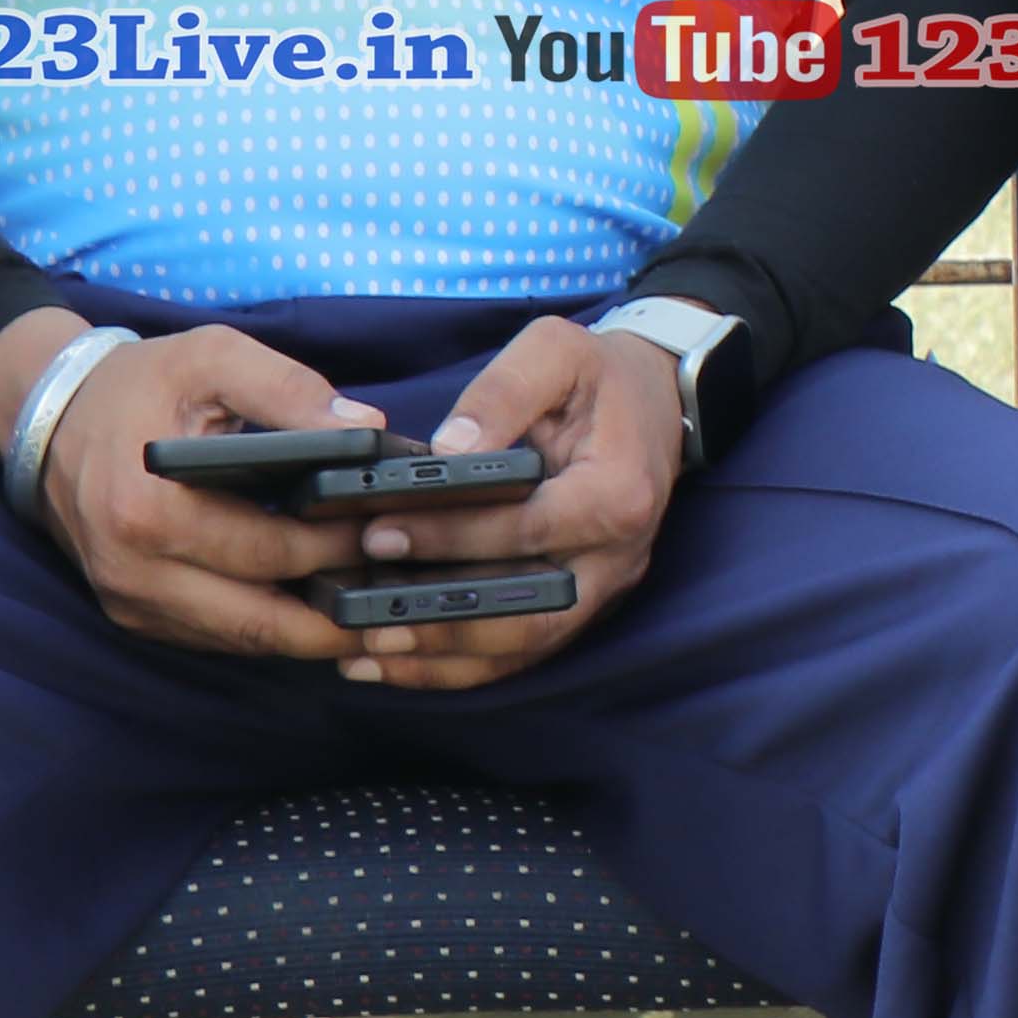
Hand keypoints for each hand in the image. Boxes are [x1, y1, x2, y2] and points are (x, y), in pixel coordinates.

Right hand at [0, 314, 377, 665]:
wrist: (50, 417)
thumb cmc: (139, 383)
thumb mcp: (212, 357)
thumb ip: (288, 387)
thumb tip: (366, 430)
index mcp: (149, 512)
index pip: (269, 552)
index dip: (338, 548)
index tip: (393, 536)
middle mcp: (133, 572)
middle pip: (260, 620)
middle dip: (337, 608)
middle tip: (399, 584)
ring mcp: (129, 602)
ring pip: (241, 641)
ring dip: (309, 631)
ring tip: (374, 604)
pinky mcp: (132, 614)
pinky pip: (214, 637)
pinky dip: (268, 627)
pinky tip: (317, 603)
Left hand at [325, 316, 691, 686]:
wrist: (659, 398)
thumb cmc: (600, 375)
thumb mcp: (555, 351)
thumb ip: (501, 394)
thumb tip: (445, 451)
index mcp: (618, 492)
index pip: (528, 529)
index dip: (450, 536)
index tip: (377, 533)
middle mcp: (620, 556)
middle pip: (528, 609)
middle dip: (439, 615)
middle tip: (358, 608)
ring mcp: (607, 588)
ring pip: (525, 645)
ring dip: (443, 656)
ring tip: (365, 652)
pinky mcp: (587, 605)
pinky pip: (526, 652)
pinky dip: (461, 665)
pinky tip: (397, 663)